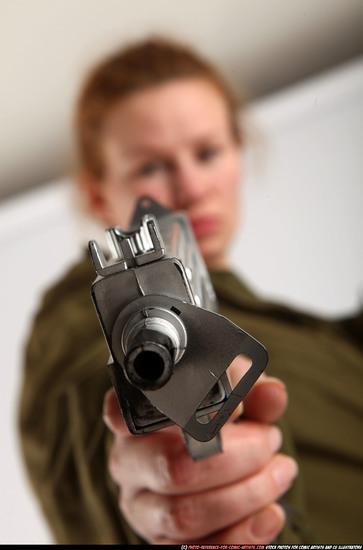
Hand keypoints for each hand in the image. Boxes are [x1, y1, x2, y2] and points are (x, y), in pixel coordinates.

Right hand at [103, 358, 296, 543]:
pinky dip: (241, 536)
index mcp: (135, 417)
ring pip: (185, 515)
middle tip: (268, 440)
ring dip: (245, 495)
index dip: (171, 412)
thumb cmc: (219, 420)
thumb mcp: (234, 395)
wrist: (215, 461)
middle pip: (172, 468)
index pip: (123, 413)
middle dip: (234, 457)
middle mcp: (129, 463)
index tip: (226, 409)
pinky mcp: (162, 543)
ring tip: (278, 472)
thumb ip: (252, 392)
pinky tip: (270, 514)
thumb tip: (272, 394)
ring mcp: (142, 508)